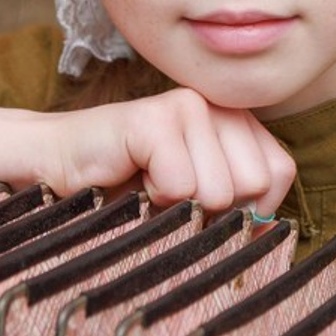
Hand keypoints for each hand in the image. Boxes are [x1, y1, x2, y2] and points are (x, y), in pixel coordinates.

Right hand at [44, 88, 294, 214]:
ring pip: (220, 191)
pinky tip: (132, 178)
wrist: (56, 167)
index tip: (204, 205)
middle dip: (213, 210)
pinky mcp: (153, 118)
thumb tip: (274, 231)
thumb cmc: (130, 191)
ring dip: (179, 207)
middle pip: (255, 182)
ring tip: (149, 185)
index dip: (248, 206)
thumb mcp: (198, 203)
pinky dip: (153, 200)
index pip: (279, 172)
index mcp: (236, 120)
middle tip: (170, 194)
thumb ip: (241, 208)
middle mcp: (217, 104)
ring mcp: (186, 104)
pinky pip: (181, 186)